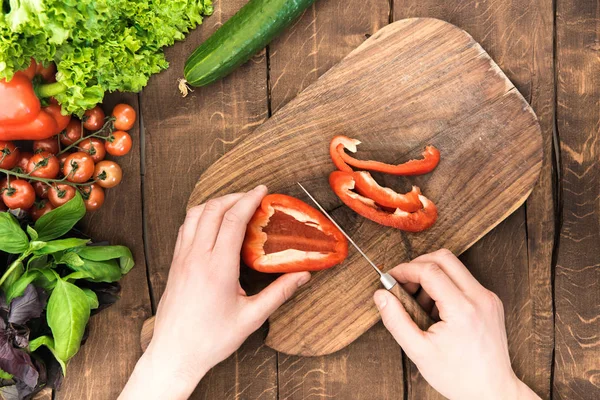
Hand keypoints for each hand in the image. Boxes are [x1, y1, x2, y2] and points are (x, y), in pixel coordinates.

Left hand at [120, 186, 310, 399]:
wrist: (174, 354)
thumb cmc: (211, 339)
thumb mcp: (252, 317)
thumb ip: (279, 293)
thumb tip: (302, 275)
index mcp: (218, 267)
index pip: (233, 220)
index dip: (249, 200)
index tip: (262, 190)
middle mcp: (197, 257)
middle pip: (212, 209)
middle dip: (234, 196)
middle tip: (252, 196)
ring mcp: (182, 258)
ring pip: (195, 214)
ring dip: (215, 203)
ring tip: (234, 205)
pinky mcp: (175, 264)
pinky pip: (185, 228)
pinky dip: (201, 216)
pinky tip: (213, 223)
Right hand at [373, 249, 539, 399]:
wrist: (492, 391)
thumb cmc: (458, 376)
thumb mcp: (419, 351)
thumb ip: (396, 320)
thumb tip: (381, 296)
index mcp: (462, 309)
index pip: (429, 270)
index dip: (405, 270)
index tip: (391, 278)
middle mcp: (480, 298)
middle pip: (444, 258)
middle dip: (418, 265)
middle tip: (403, 283)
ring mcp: (488, 298)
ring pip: (454, 267)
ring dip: (431, 275)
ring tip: (419, 302)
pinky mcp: (490, 302)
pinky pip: (463, 280)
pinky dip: (444, 285)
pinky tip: (435, 309)